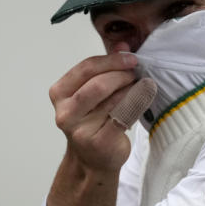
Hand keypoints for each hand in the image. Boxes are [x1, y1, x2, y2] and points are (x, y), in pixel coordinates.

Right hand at [49, 51, 138, 171]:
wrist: (92, 160)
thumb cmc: (93, 121)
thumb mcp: (93, 91)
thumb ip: (105, 67)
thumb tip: (122, 45)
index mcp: (59, 93)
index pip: (86, 69)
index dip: (111, 60)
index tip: (130, 57)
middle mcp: (65, 112)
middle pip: (97, 84)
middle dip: (121, 74)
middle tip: (136, 71)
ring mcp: (80, 130)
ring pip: (113, 100)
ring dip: (131, 88)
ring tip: (139, 85)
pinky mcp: (99, 142)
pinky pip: (124, 116)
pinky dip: (137, 103)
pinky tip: (145, 96)